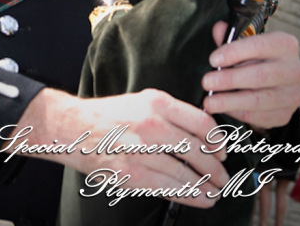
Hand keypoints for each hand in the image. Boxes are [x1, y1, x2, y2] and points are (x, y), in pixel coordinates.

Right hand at [12, 87, 228, 208]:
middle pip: (197, 151)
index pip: (202, 123)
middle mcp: (152, 125)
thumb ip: (172, 114)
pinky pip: (169, 188)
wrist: (75, 129)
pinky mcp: (132, 174)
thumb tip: (205, 134)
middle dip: (216, 168)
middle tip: (224, 176)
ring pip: (185, 173)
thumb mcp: (143, 101)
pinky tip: (200, 198)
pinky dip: (190, 195)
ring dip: (206, 186)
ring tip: (216, 191)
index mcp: (157, 102)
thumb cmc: (111, 115)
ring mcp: (142, 151)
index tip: (224, 151)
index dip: (219, 141)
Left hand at [201, 22, 299, 130]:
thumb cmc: (258, 58)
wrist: (276, 82)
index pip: (260, 46)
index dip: (235, 53)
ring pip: (260, 100)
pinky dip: (239, 113)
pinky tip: (224, 108)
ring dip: (231, 101)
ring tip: (210, 101)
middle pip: (260, 75)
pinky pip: (260, 117)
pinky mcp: (286, 114)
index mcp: (286, 45)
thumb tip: (219, 29)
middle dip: (230, 79)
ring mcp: (293, 95)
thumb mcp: (246, 43)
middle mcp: (295, 70)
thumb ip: (231, 37)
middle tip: (207, 82)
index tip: (213, 60)